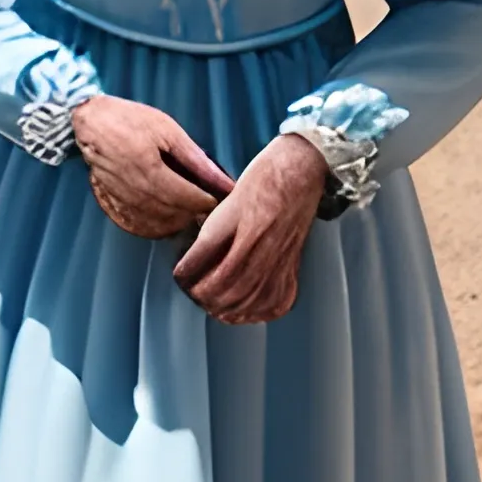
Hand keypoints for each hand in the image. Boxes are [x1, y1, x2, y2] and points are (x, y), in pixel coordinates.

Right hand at [73, 94, 233, 238]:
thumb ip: (196, 159)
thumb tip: (222, 180)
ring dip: (180, 217)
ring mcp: (124, 200)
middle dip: (196, 211)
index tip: (220, 197)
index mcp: (152, 172)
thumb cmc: (130, 121)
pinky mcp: (116, 202)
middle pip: (175, 213)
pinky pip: (143, 221)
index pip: (188, 199)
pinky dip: (160, 221)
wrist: (92, 122)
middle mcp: (137, 192)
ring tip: (191, 205)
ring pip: (160, 221)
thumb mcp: (168, 131)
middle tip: (209, 201)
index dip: (207, 201)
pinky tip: (169, 212)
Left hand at [172, 133, 327, 324]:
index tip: (180, 276)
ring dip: (227, 309)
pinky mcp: (293, 265)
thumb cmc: (263, 179)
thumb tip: (192, 260)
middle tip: (194, 293)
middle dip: (204, 297)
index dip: (187, 277)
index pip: (205, 267)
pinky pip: (276, 302)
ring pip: (249, 301)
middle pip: (226, 291)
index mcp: (241, 230)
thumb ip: (211, 233)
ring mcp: (280, 260)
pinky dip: (258, 312)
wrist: (300, 169)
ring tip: (214, 306)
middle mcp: (262, 249)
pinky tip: (246, 310)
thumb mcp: (227, 201)